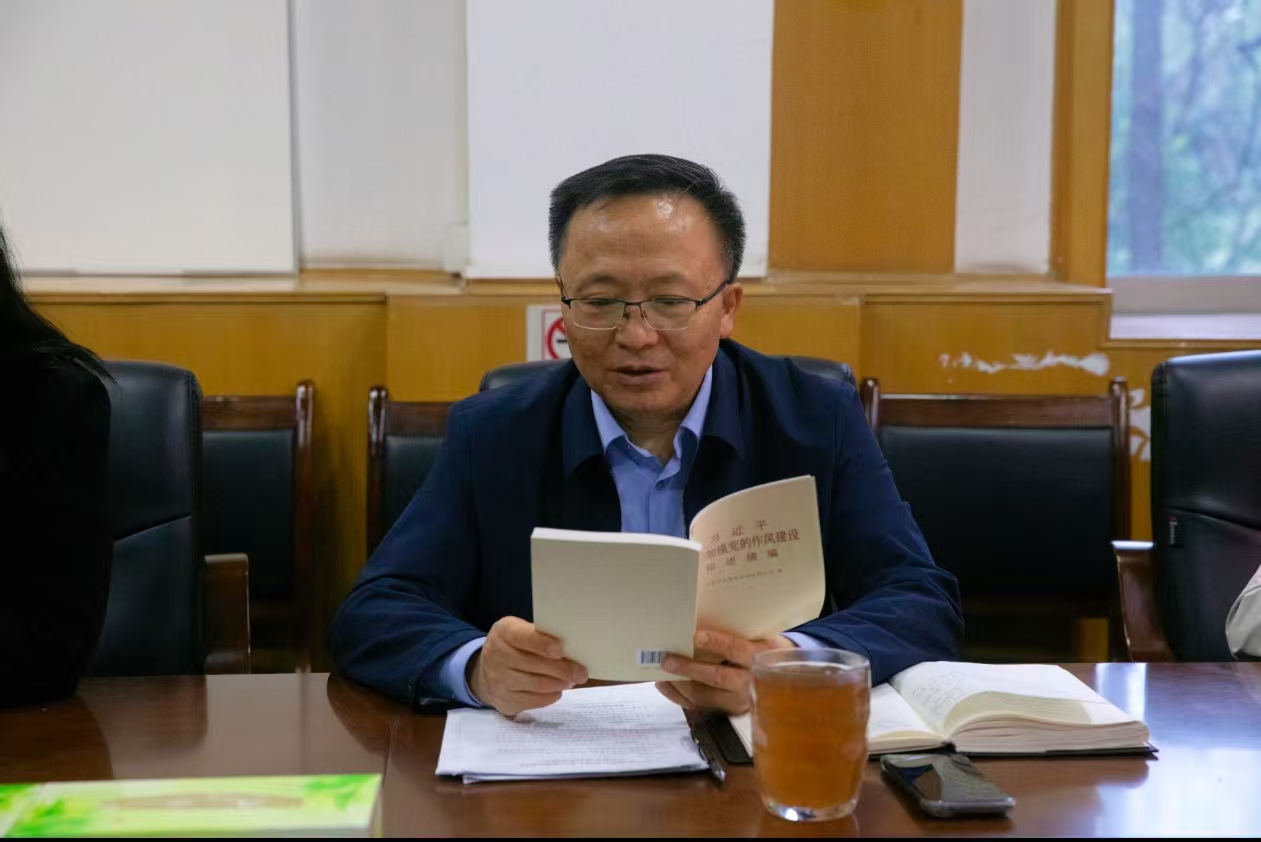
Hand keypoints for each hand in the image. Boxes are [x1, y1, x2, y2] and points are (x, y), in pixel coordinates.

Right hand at [468, 616, 588, 716]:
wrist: (485, 671)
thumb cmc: (513, 647)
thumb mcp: (520, 632)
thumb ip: (540, 636)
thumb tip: (572, 648)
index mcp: (504, 632)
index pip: (524, 637)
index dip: (543, 644)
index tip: (561, 649)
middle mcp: (498, 655)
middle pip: (534, 664)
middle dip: (562, 669)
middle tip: (581, 672)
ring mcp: (500, 680)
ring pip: (537, 684)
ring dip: (560, 683)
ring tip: (572, 680)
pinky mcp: (506, 701)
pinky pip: (534, 701)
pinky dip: (551, 696)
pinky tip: (558, 689)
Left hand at [655, 628, 796, 714]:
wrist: (786, 679)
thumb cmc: (765, 650)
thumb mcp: (761, 638)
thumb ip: (739, 634)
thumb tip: (701, 623)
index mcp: (761, 658)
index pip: (737, 650)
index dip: (716, 642)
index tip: (695, 635)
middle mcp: (750, 683)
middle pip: (717, 678)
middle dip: (690, 669)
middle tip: (667, 660)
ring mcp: (739, 701)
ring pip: (705, 696)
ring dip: (679, 684)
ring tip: (661, 672)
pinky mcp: (729, 712)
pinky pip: (700, 707)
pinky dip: (679, 697)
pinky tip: (665, 685)